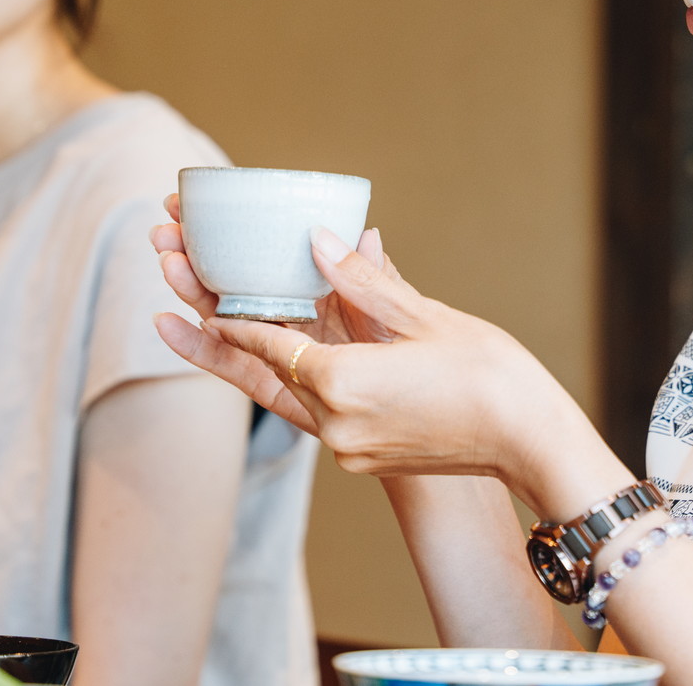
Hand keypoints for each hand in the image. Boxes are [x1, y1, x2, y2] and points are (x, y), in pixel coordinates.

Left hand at [151, 200, 624, 516]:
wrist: (531, 444)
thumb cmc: (491, 375)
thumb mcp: (426, 318)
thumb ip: (366, 281)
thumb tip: (321, 241)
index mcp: (344, 384)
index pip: (265, 337)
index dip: (220, 300)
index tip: (181, 265)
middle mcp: (333, 423)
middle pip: (253, 366)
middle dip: (204, 322)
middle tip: (161, 282)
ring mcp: (344, 444)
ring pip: (276, 389)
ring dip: (234, 350)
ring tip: (179, 318)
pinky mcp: (361, 451)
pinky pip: (308, 402)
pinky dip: (281, 370)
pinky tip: (268, 339)